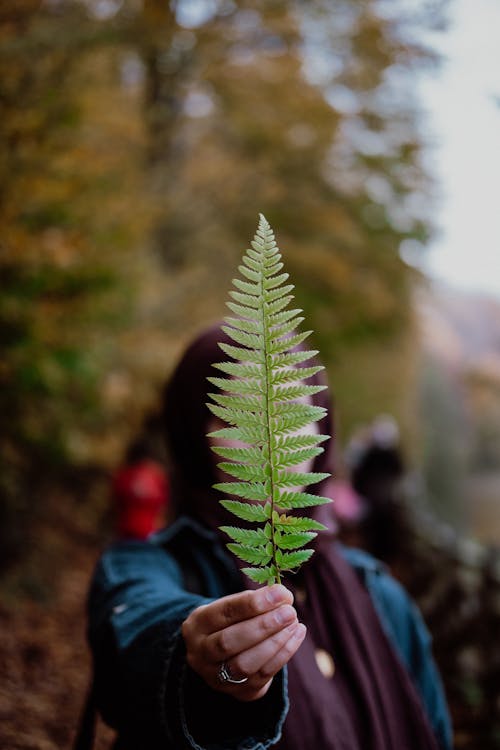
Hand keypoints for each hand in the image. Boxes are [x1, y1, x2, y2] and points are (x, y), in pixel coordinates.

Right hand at [181, 584, 306, 700]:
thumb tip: (283, 596)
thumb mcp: (230, 607)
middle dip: (264, 626)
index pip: (224, 613)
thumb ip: (252, 602)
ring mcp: (216, 677)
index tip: (280, 593)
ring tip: (295, 622)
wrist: (219, 656)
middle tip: (289, 612)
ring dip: (275, 642)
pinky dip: (284, 654)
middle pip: (229, 642)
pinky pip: (263, 676)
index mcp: (196, 625)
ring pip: (245, 664)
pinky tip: (296, 634)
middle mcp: (200, 654)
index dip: (253, 603)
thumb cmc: (229, 622)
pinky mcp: (238, 693)